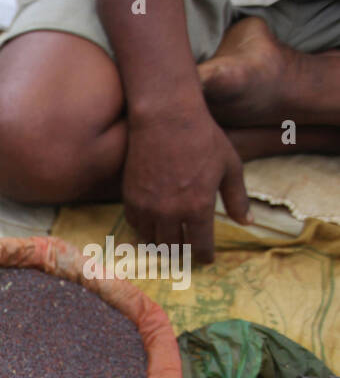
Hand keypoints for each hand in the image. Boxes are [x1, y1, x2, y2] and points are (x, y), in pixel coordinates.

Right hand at [122, 98, 250, 262]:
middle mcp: (170, 212)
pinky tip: (153, 226)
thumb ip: (238, 198)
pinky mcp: (130, 198)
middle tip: (187, 254)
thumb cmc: (204, 138)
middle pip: (173, 248)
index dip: (204, 256)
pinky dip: (145, 230)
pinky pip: (136, 225)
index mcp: (198, 206)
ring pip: (152, 240)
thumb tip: (248, 222)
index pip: (200, 245)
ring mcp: (147, 206)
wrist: (165, 118)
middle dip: (182, 254)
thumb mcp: (230, 166)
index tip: (206, 259)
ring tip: (169, 243)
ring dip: (162, 244)